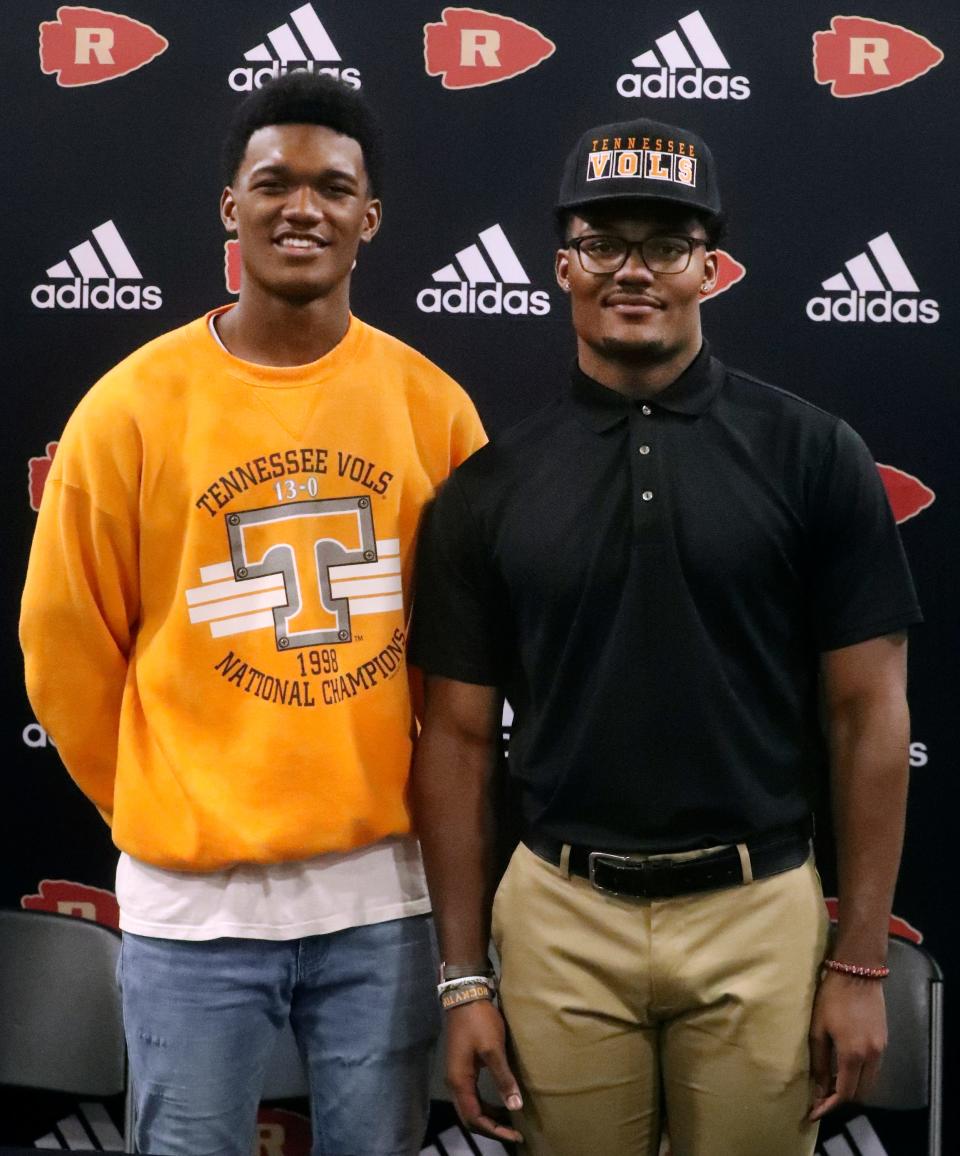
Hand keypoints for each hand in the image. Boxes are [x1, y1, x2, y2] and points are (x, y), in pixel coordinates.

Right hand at [445, 999, 523, 1142]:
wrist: (465, 996)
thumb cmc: (479, 1022)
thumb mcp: (493, 1050)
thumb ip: (503, 1078)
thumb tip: (515, 1106)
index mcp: (459, 1081)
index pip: (474, 1118)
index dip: (494, 1130)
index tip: (515, 1135)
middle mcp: (455, 1083)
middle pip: (469, 1116)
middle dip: (491, 1128)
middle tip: (514, 1133)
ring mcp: (457, 1075)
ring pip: (470, 1107)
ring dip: (488, 1117)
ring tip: (509, 1122)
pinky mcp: (462, 1067)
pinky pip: (472, 1096)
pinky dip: (485, 1105)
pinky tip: (499, 1104)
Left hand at [808, 970, 886, 1120]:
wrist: (857, 972)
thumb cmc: (831, 997)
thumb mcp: (818, 1028)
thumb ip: (818, 1061)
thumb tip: (818, 1089)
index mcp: (852, 1054)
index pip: (844, 1093)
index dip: (829, 1105)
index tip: (814, 1112)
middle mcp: (871, 1056)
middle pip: (860, 1093)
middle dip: (840, 1100)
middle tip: (821, 1098)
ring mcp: (881, 1049)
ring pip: (869, 1082)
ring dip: (852, 1088)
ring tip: (831, 1085)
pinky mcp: (884, 1041)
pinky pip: (874, 1069)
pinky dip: (860, 1075)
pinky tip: (844, 1068)